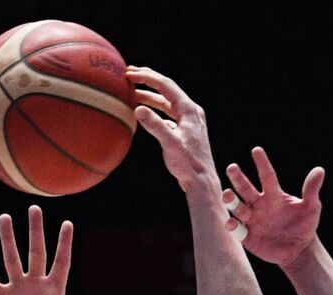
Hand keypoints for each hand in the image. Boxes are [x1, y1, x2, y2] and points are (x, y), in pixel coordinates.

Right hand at [0, 206, 111, 294]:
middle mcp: (36, 286)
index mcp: (55, 291)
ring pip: (12, 258)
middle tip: (34, 208)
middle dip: (35, 230)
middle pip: (36, 252)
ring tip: (4, 217)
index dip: (64, 243)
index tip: (67, 223)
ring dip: (7, 238)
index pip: (61, 261)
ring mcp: (18, 291)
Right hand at [127, 65, 216, 192]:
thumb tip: (138, 109)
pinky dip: (155, 110)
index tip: (129, 74)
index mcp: (189, 110)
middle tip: (130, 74)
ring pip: (166, 102)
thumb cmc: (188, 165)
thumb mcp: (170, 144)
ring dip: (150, 96)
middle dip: (148, 80)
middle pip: (167, 89)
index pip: (166, 86)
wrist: (202, 182)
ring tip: (132, 92)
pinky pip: (168, 114)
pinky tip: (145, 113)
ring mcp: (188, 121)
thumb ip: (155, 126)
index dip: (147, 77)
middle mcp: (191, 111)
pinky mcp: (185, 131)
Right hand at [222, 147, 324, 270]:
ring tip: (227, 193)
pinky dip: (232, 225)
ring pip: (237, 207)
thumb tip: (319, 170)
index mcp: (274, 195)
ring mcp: (252, 220)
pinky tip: (231, 222)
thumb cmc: (305, 225)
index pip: (266, 176)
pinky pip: (237, 229)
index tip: (256, 150)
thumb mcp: (312, 207)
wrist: (299, 249)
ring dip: (231, 200)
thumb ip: (311, 190)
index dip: (262, 163)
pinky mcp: (247, 236)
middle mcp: (259, 205)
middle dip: (238, 178)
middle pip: (245, 189)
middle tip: (232, 167)